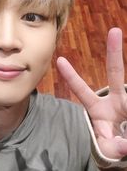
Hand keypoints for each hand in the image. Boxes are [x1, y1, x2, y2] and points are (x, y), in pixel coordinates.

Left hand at [57, 28, 126, 158]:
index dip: (71, 76)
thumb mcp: (109, 149)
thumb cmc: (114, 145)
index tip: (59, 59)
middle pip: (114, 72)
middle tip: (114, 31)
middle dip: (114, 52)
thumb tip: (124, 147)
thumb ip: (113, 148)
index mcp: (99, 109)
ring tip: (123, 134)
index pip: (81, 90)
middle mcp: (115, 100)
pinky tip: (126, 133)